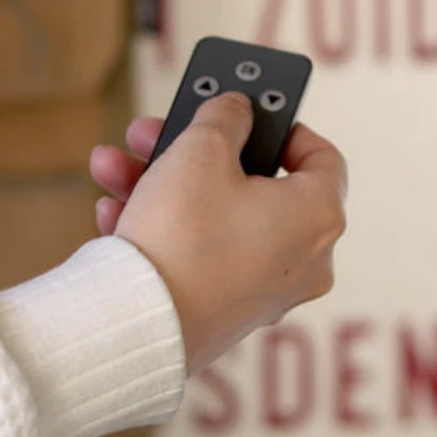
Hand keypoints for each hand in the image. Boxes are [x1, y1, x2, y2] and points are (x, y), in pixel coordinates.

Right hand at [89, 93, 346, 375]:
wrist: (134, 327)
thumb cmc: (183, 234)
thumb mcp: (202, 150)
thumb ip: (225, 116)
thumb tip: (236, 109)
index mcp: (318, 216)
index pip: (323, 158)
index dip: (287, 127)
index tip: (253, 113)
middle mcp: (303, 259)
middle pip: (254, 184)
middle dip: (197, 150)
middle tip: (163, 129)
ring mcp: (264, 291)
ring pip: (216, 216)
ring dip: (164, 183)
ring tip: (116, 165)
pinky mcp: (225, 313)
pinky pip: (199, 254)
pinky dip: (162, 227)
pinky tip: (114, 210)